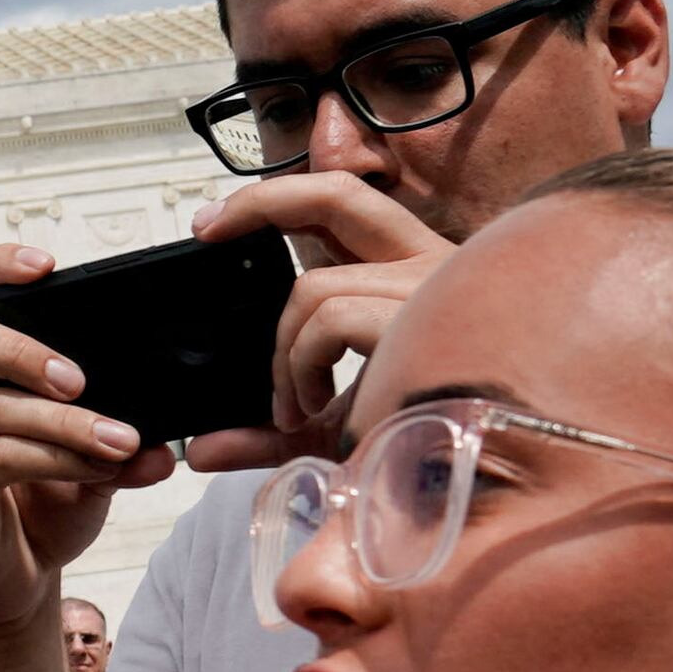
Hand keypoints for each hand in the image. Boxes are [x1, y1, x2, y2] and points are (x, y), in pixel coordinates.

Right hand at [0, 241, 179, 633]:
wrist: (14, 582)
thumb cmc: (43, 505)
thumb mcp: (91, 459)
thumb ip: (119, 437)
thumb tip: (165, 439)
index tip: (47, 266)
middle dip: (21, 349)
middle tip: (81, 378)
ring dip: (64, 422)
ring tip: (121, 439)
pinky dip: (54, 459)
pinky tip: (97, 469)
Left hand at [180, 172, 452, 472]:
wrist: (474, 478)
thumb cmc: (418, 443)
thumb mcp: (329, 430)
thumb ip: (267, 433)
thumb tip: (198, 450)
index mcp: (412, 273)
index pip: (346, 203)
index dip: (280, 195)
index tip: (214, 221)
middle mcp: (433, 266)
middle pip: (339, 194)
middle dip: (263, 199)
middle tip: (207, 227)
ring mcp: (435, 290)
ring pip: (314, 288)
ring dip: (284, 353)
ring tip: (296, 404)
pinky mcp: (428, 319)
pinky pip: (331, 319)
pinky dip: (304, 364)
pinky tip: (315, 405)